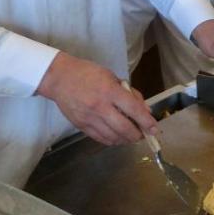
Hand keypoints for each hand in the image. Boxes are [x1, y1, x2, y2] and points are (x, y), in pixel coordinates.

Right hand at [36, 51, 156, 145]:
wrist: (59, 78)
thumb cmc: (88, 73)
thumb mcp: (112, 77)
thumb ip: (130, 93)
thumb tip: (145, 110)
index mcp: (110, 91)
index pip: (133, 110)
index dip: (146, 122)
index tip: (154, 129)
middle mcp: (100, 107)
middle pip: (124, 128)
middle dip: (137, 135)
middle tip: (143, 135)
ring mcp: (89, 118)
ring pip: (113, 137)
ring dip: (126, 140)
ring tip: (131, 137)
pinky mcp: (81, 126)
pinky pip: (100, 139)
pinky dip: (112, 140)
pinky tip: (117, 137)